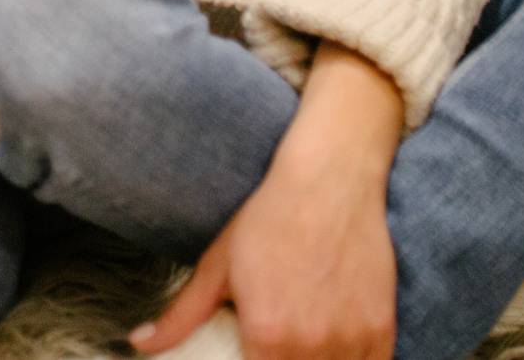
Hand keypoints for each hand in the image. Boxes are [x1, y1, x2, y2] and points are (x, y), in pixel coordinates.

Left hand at [135, 44, 401, 359]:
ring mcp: (351, 340)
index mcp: (269, 336)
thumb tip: (141, 343)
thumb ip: (181, 315)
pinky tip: (334, 349)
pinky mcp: (382, 331)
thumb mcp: (216, 266)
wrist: (329, 181)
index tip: (249, 354)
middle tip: (273, 345)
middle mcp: (313, 345)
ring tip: (301, 344)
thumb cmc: (269, 219)